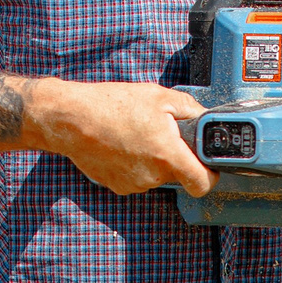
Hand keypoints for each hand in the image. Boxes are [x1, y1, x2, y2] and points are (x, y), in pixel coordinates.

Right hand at [28, 79, 216, 196]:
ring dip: (153, 160)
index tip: (208, 165)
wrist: (71, 119)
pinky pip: (137, 177)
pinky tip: (122, 144)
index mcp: (167, 155)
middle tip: (161, 133)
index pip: (203, 183)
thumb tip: (205, 117)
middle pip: (178, 174)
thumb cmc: (112, 105)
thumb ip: (190, 109)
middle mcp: (152, 176)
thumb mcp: (159, 96)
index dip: (210, 175)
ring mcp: (133, 184)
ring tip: (136, 134)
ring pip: (156, 175)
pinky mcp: (117, 186)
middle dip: (175, 156)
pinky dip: (135, 164)